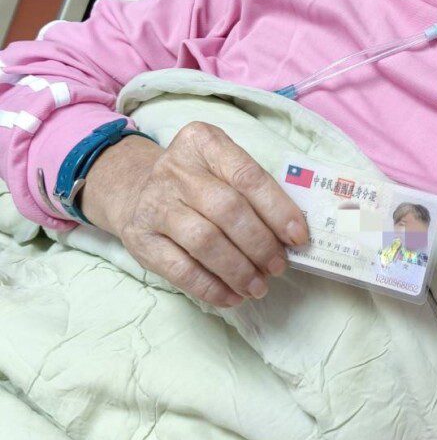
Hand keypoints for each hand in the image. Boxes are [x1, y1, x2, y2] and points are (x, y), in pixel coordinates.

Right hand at [80, 121, 308, 308]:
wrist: (135, 189)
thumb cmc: (197, 181)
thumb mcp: (222, 166)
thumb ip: (254, 190)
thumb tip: (292, 234)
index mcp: (203, 142)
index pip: (247, 176)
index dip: (278, 209)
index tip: (298, 237)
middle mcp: (175, 169)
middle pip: (228, 210)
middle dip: (260, 243)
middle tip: (279, 266)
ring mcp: (154, 203)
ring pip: (205, 241)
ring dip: (239, 270)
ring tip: (259, 286)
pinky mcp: (140, 239)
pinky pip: (181, 269)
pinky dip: (211, 288)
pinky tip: (232, 297)